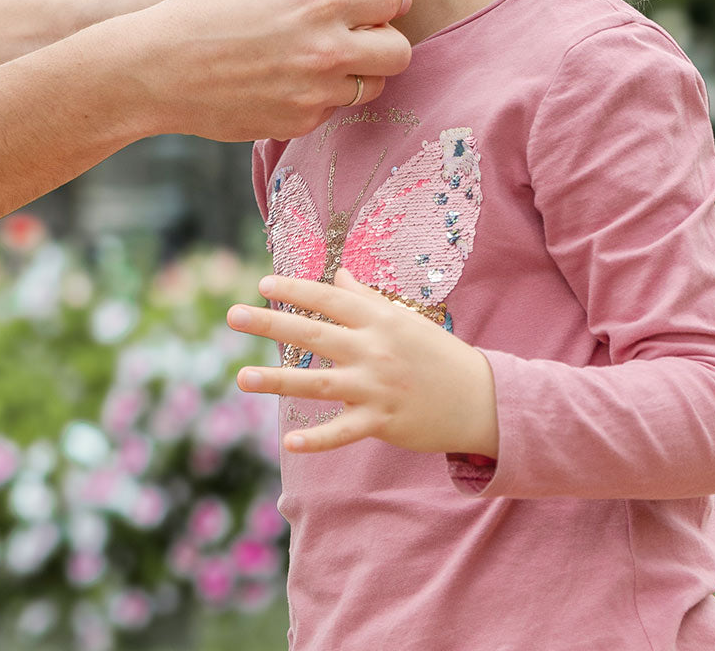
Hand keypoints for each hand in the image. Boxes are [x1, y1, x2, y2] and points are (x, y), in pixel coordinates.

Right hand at [133, 0, 412, 141]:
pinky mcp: (300, 122)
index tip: (381, 4)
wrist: (155, 70)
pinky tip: (287, 83)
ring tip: (324, 62)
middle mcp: (326, 48)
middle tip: (364, 37)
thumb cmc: (201, 16)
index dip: (388, 1)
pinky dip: (320, 97)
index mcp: (318, 2)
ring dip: (358, 73)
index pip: (392, 0)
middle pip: (399, 51)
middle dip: (386, 41)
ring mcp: (315, 91)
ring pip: (372, 85)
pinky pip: (332, 109)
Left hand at [227, 269, 499, 456]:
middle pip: (313, 333)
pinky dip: (317, 438)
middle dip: (270, 323)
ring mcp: (376, 386)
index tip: (261, 283)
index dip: (294, 290)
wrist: (481, 398)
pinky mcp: (382, 421)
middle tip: (233, 315)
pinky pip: (343, 431)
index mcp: (379, 320)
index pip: (329, 299)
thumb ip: (367, 299)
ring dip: (276, 379)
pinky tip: (288, 439)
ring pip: (317, 382)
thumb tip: (338, 274)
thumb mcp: (405, 319)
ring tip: (241, 377)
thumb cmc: (438, 354)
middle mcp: (374, 349)